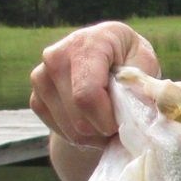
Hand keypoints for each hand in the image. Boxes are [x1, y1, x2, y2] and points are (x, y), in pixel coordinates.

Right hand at [30, 21, 160, 145]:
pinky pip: (59, 131)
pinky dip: (80, 136)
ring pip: (69, 129)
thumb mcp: (144, 65)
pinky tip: (92, 122)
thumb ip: (142, 87)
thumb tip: (143, 112)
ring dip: (94, 135)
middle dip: (104, 130)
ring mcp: (41, 77)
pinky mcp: (36, 98)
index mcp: (87, 44)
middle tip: (119, 123)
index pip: (87, 95)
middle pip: (78, 116)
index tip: (122, 121)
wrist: (108, 58)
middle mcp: (56, 56)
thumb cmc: (130, 60)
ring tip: (108, 121)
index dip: (107, 119)